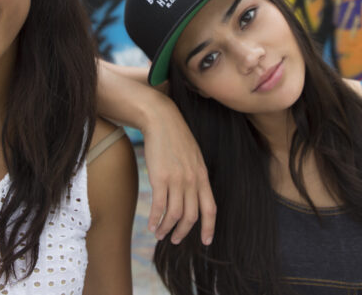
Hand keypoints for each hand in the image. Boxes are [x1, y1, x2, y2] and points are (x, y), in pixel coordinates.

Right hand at [140, 97, 215, 245]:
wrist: (161, 120)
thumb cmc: (175, 137)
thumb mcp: (193, 156)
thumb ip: (195, 175)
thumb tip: (193, 193)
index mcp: (202, 176)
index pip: (210, 208)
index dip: (209, 228)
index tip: (206, 241)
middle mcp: (192, 180)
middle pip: (191, 216)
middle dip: (183, 232)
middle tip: (175, 240)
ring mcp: (177, 180)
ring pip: (174, 215)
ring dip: (166, 228)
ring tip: (159, 234)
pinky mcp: (160, 178)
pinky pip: (159, 206)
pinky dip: (154, 219)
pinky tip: (150, 225)